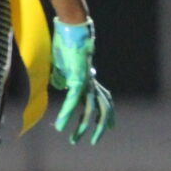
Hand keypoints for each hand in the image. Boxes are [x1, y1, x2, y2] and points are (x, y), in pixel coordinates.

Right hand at [49, 18, 113, 144]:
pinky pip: (72, 102)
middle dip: (100, 126)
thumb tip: (59, 85)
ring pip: (90, 110)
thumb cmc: (66, 44)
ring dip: (82, 127)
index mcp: (90, 80)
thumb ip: (62, 77)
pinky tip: (61, 126)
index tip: (111, 127)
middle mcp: (91, 83)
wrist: (72, 29)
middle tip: (95, 141)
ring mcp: (86, 82)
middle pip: (102, 108)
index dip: (109, 114)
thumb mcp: (62, 66)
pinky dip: (66, 115)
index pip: (104, 100)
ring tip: (74, 140)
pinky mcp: (77, 80)